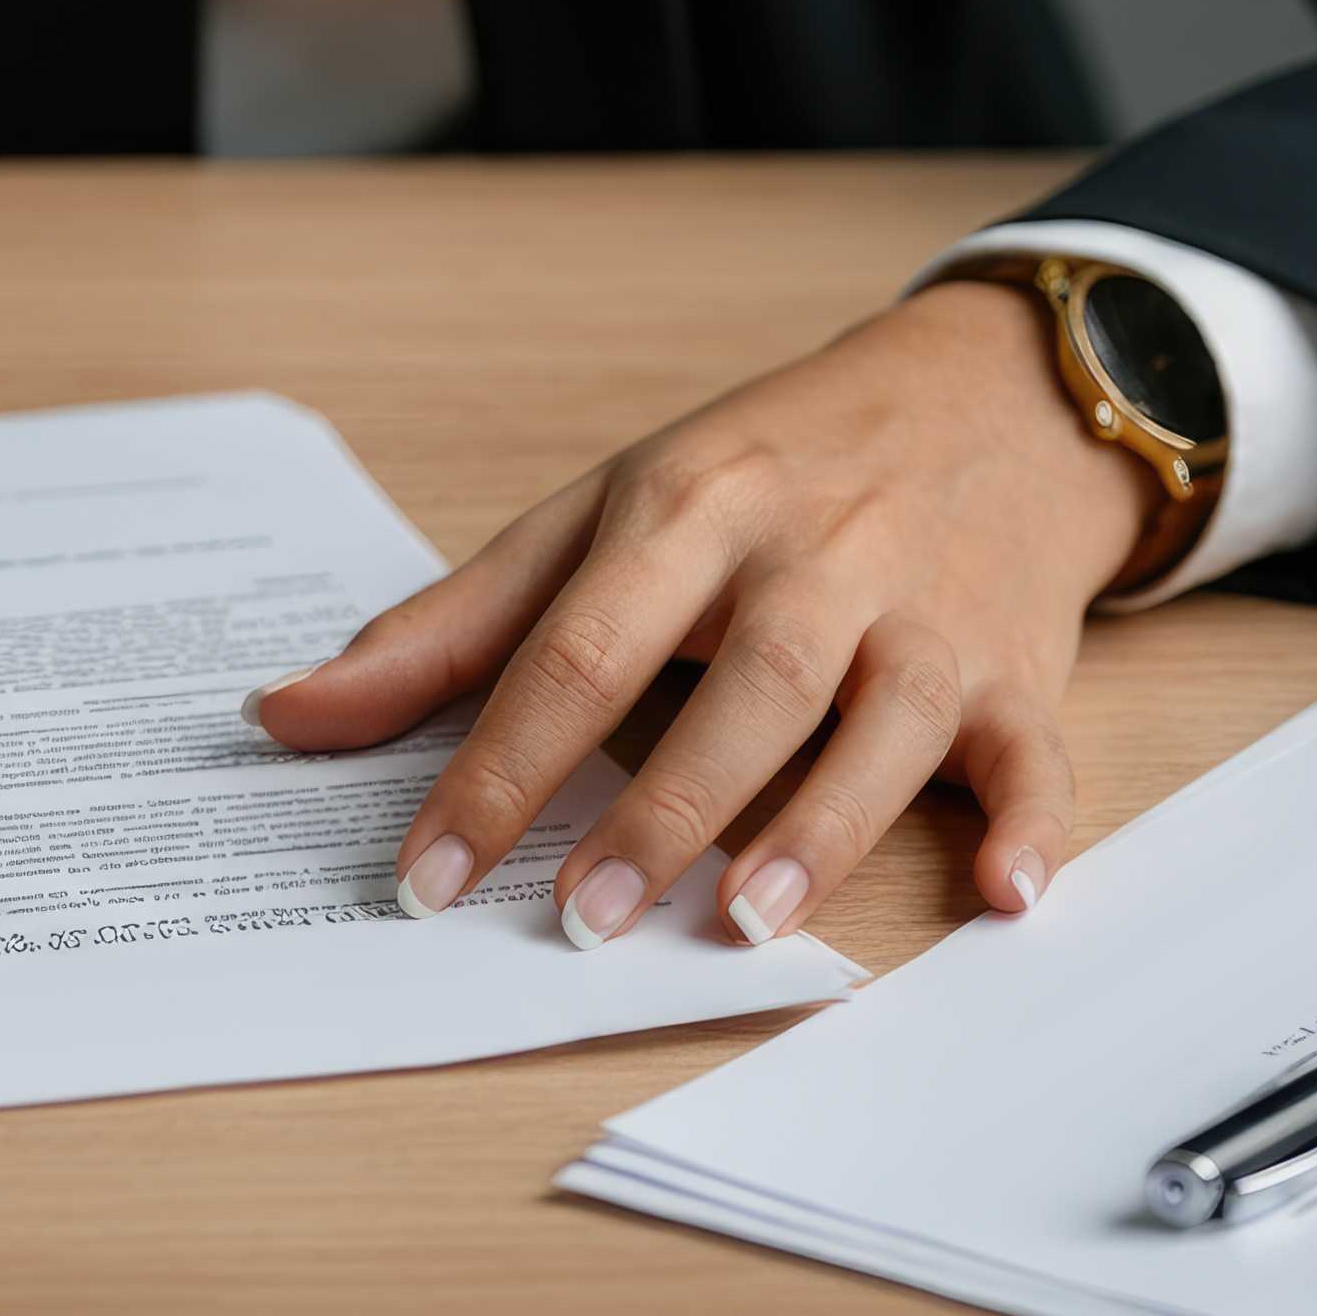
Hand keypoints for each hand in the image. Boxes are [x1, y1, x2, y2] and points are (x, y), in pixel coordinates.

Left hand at [249, 279, 1153, 947]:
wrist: (988, 394)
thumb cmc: (769, 470)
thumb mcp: (601, 514)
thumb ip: (450, 627)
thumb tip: (282, 716)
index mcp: (689, 507)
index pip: (579, 644)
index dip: (498, 766)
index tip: (427, 874)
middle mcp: (812, 556)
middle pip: (740, 684)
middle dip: (662, 807)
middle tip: (584, 921)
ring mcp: (924, 612)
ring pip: (881, 720)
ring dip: (821, 824)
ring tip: (745, 920)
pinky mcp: (1018, 665)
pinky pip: (1033, 751)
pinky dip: (1032, 823)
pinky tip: (1004, 892)